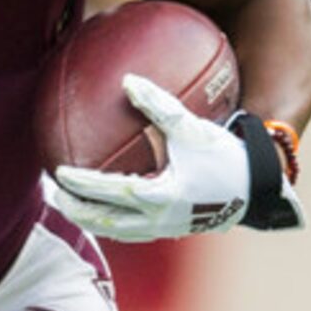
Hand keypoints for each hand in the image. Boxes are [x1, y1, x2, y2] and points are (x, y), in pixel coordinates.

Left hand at [44, 76, 301, 239]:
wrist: (258, 190)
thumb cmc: (226, 157)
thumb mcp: (192, 128)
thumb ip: (159, 104)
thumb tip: (127, 79)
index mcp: (158, 196)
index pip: (108, 191)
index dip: (80, 184)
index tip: (59, 172)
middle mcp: (156, 220)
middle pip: (103, 221)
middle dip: (74, 209)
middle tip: (51, 195)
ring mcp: (163, 230)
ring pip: (115, 231)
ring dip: (90, 219)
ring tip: (70, 207)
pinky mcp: (172, 231)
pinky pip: (132, 231)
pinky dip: (112, 222)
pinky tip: (105, 209)